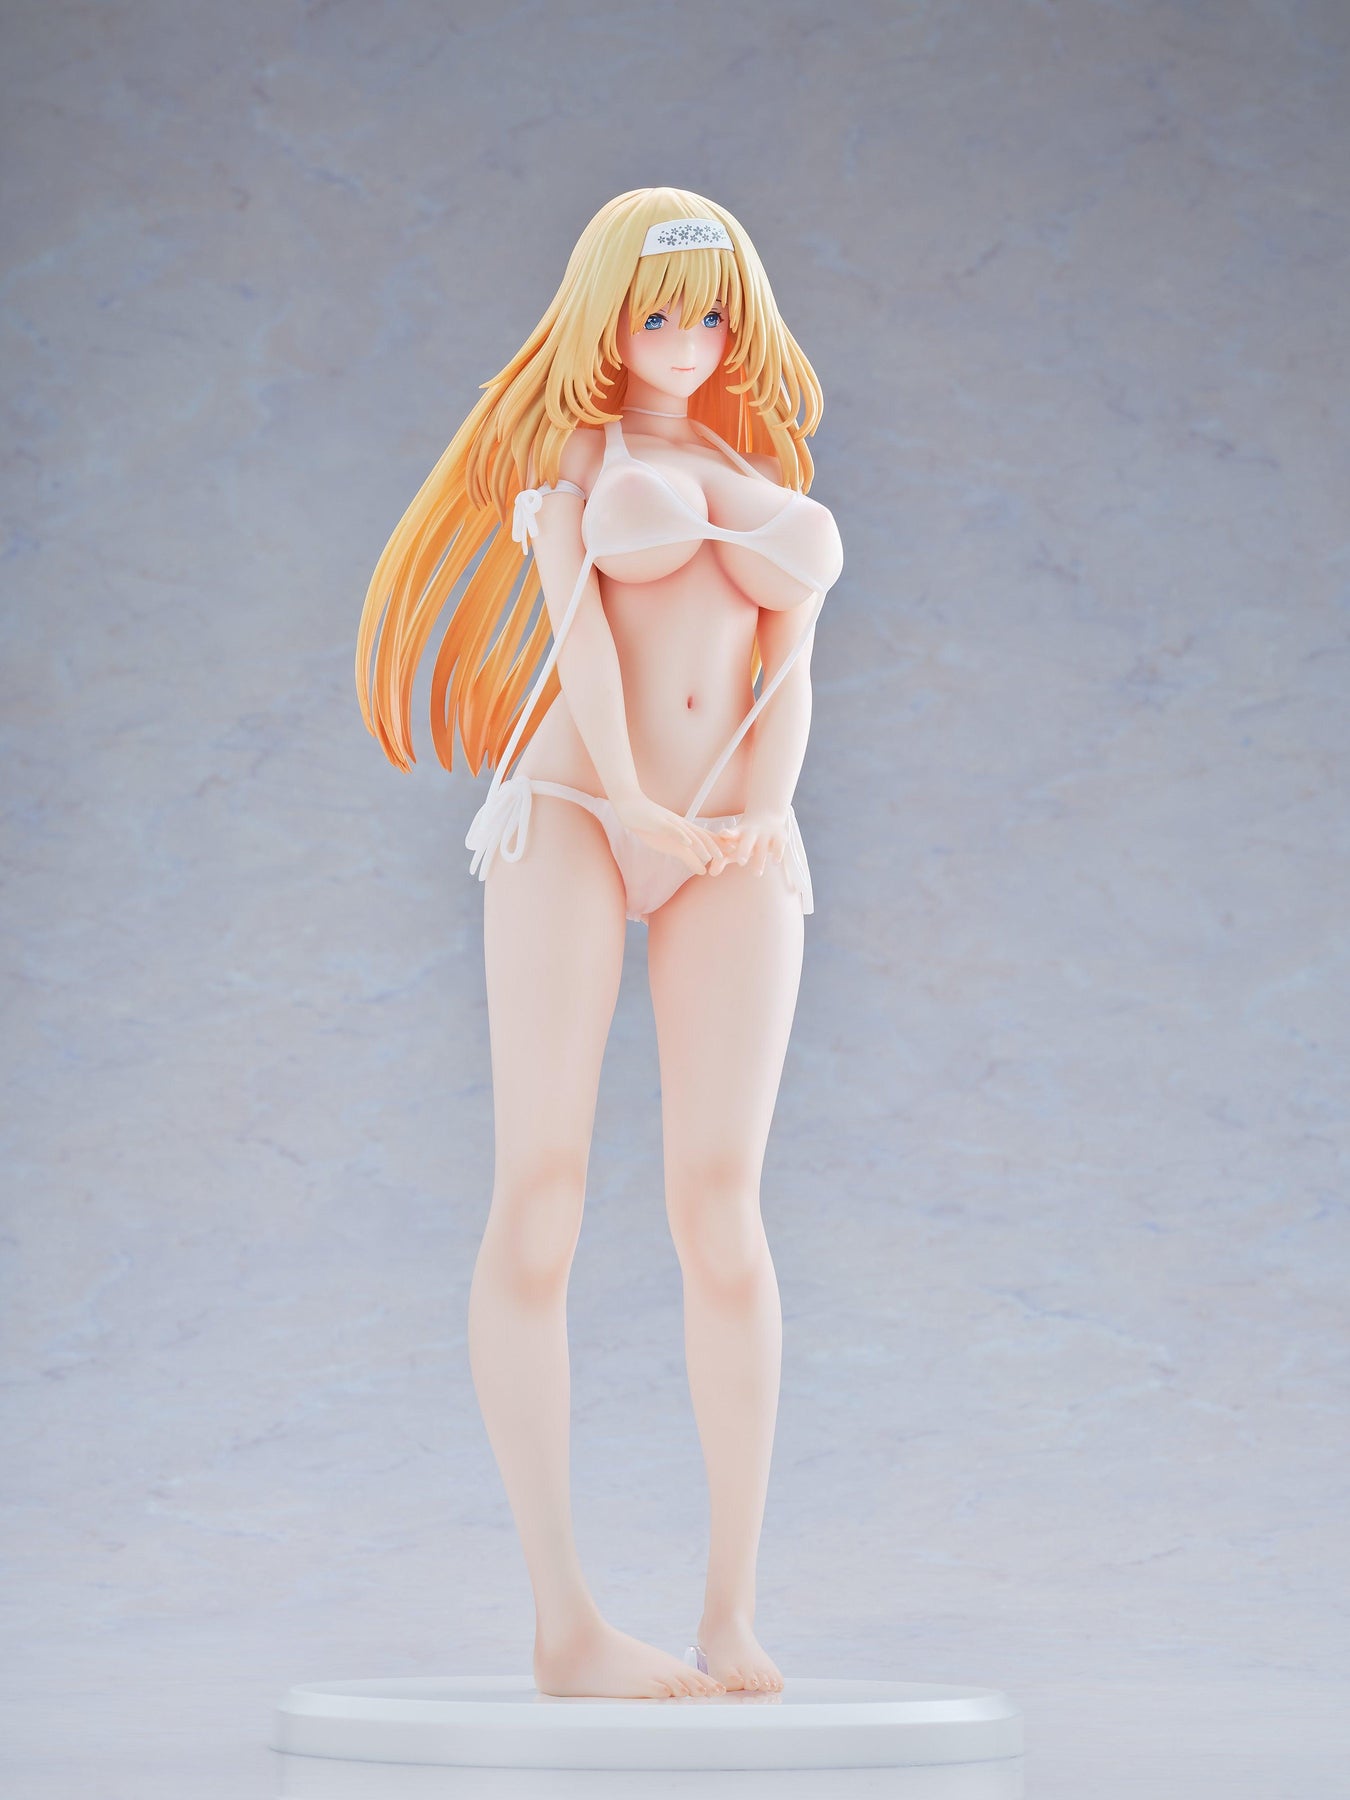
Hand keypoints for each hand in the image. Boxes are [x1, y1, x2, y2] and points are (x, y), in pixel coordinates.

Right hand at [612, 791, 728, 876]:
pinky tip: (687, 843)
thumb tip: (702, 871)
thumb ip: (687, 856)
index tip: (735, 856)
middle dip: (719, 848)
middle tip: (732, 858)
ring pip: (691, 835)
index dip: (722, 847)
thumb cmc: (650, 825)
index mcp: (686, 830)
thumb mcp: (670, 845)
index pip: (708, 839)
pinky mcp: (659, 823)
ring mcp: (671, 824)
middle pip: (704, 837)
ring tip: (714, 856)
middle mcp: (682, 826)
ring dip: (703, 846)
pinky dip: (681, 836)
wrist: (631, 806)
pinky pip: (672, 830)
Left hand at [713, 807, 789, 877]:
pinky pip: (779, 845)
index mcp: (739, 833)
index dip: (728, 834)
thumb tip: (711, 873)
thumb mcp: (734, 846)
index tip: (723, 834)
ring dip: (760, 859)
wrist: (767, 816)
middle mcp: (753, 833)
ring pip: (763, 847)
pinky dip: (777, 852)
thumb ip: (722, 860)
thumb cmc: (746, 838)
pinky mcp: (779, 837)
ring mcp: (766, 834)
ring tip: (756, 874)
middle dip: (744, 850)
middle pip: (748, 841)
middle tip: (740, 862)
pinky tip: (775, 862)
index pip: (732, 833)